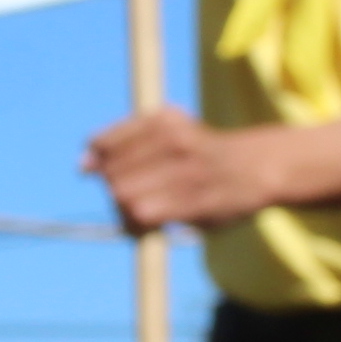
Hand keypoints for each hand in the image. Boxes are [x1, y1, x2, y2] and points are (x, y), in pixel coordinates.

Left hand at [83, 104, 266, 232]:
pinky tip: (154, 220)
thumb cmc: (204, 152)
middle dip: (113, 188)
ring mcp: (182, 170)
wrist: (258, 167)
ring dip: (125, 210)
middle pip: (110, 173)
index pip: (103, 143)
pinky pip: (142, 215)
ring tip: (144, 208)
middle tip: (135, 194)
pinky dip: (139, 223)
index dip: (99, 161)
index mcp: (162, 118)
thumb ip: (127, 141)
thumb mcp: (171, 129)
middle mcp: (171, 139)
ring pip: (122, 196)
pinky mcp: (190, 200)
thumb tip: (82, 164)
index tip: (105, 171)